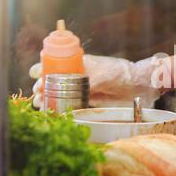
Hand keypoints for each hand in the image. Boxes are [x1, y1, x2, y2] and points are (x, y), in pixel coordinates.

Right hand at [29, 54, 162, 108]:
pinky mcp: (88, 102)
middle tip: (37, 92)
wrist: (139, 85)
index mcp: (80, 63)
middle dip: (42, 85)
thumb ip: (89, 81)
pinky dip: (60, 109)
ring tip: (40, 103)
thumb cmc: (122, 74)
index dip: (44, 66)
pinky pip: (70, 105)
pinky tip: (52, 112)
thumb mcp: (104, 75)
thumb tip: (72, 88)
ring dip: (48, 98)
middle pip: (53, 80)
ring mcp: (82, 89)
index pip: (56, 62)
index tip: (36, 73)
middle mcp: (78, 76)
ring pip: (59, 94)